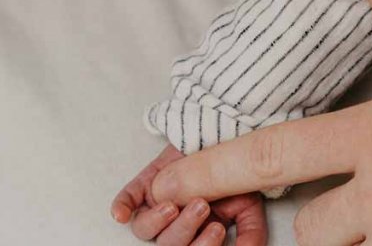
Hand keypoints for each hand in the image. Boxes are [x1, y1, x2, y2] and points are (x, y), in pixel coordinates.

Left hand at [112, 144, 266, 245]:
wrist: (225, 137)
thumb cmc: (234, 172)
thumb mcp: (249, 203)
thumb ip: (250, 231)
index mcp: (200, 231)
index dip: (202, 245)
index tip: (217, 228)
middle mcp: (176, 222)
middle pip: (169, 242)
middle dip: (185, 228)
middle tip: (201, 206)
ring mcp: (157, 204)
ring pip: (145, 228)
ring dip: (157, 221)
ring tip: (173, 206)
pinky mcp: (144, 185)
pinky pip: (126, 200)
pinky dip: (122, 207)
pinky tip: (121, 214)